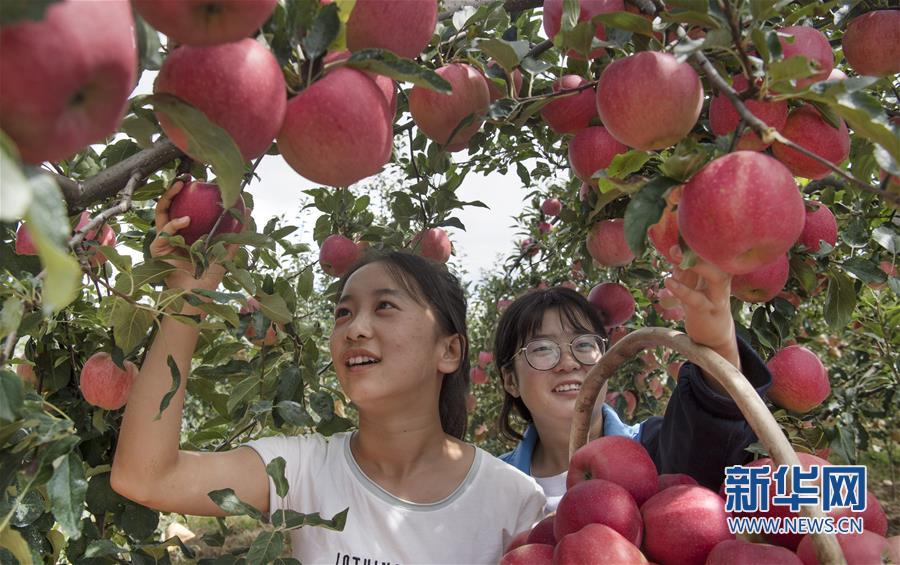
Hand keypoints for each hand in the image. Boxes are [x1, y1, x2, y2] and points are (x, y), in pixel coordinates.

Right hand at [150, 180, 238, 292]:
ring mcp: (164, 240)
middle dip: (174, 189)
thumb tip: (248, 211)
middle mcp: (174, 234)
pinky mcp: (157, 249)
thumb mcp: (225, 252)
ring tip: (180, 186)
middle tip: (186, 177)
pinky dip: (174, 225)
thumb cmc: (209, 277)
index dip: (190, 193)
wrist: (197, 296)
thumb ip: (235, 234)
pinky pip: (164, 232)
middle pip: (169, 205)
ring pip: (161, 213)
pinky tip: (186, 221)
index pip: (185, 207)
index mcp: (187, 232)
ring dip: (169, 198)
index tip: (201, 181)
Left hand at [663, 245, 740, 371]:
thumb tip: (673, 248)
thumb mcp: (691, 282)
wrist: (712, 333)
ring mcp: (718, 296)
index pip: (714, 249)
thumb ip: (683, 267)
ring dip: (697, 266)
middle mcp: (723, 279)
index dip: (700, 237)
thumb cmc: (701, 301)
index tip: (683, 225)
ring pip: (716, 277)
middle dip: (701, 248)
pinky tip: (668, 282)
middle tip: (680, 241)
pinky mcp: (709, 312)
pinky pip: (697, 300)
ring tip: (676, 256)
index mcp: (719, 269)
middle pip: (721, 259)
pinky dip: (682, 290)